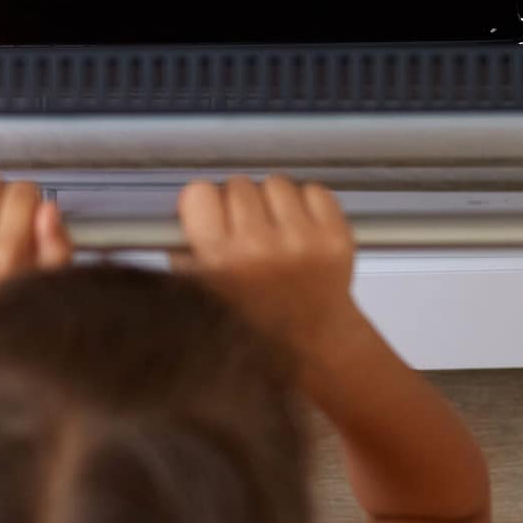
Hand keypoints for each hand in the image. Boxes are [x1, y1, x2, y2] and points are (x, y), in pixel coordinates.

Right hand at [176, 176, 357, 356]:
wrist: (311, 340)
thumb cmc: (255, 315)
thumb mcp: (201, 290)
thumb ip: (188, 246)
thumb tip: (189, 204)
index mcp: (220, 260)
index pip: (200, 192)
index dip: (205, 203)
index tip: (211, 213)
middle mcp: (259, 247)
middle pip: (238, 184)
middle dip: (241, 203)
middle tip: (248, 230)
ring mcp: (301, 240)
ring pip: (276, 182)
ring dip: (274, 201)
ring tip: (277, 231)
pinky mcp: (334, 236)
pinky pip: (314, 190)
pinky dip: (308, 204)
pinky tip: (302, 231)